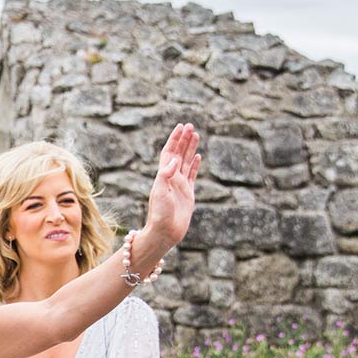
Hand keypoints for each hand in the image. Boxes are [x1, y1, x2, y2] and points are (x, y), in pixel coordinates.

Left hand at [141, 123, 203, 254]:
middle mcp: (171, 178)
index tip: (181, 127)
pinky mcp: (188, 194)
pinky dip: (195, 165)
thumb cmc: (159, 214)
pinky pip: (192, 175)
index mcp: (163, 176)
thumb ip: (166, 175)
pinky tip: (197, 156)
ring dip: (190, 148)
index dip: (174, 139)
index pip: (169, 152)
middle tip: (190, 126)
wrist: (165, 232)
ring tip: (195, 135)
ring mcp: (180, 185)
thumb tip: (174, 160)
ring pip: (186, 162)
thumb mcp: (160, 193)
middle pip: (178, 153)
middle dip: (184, 140)